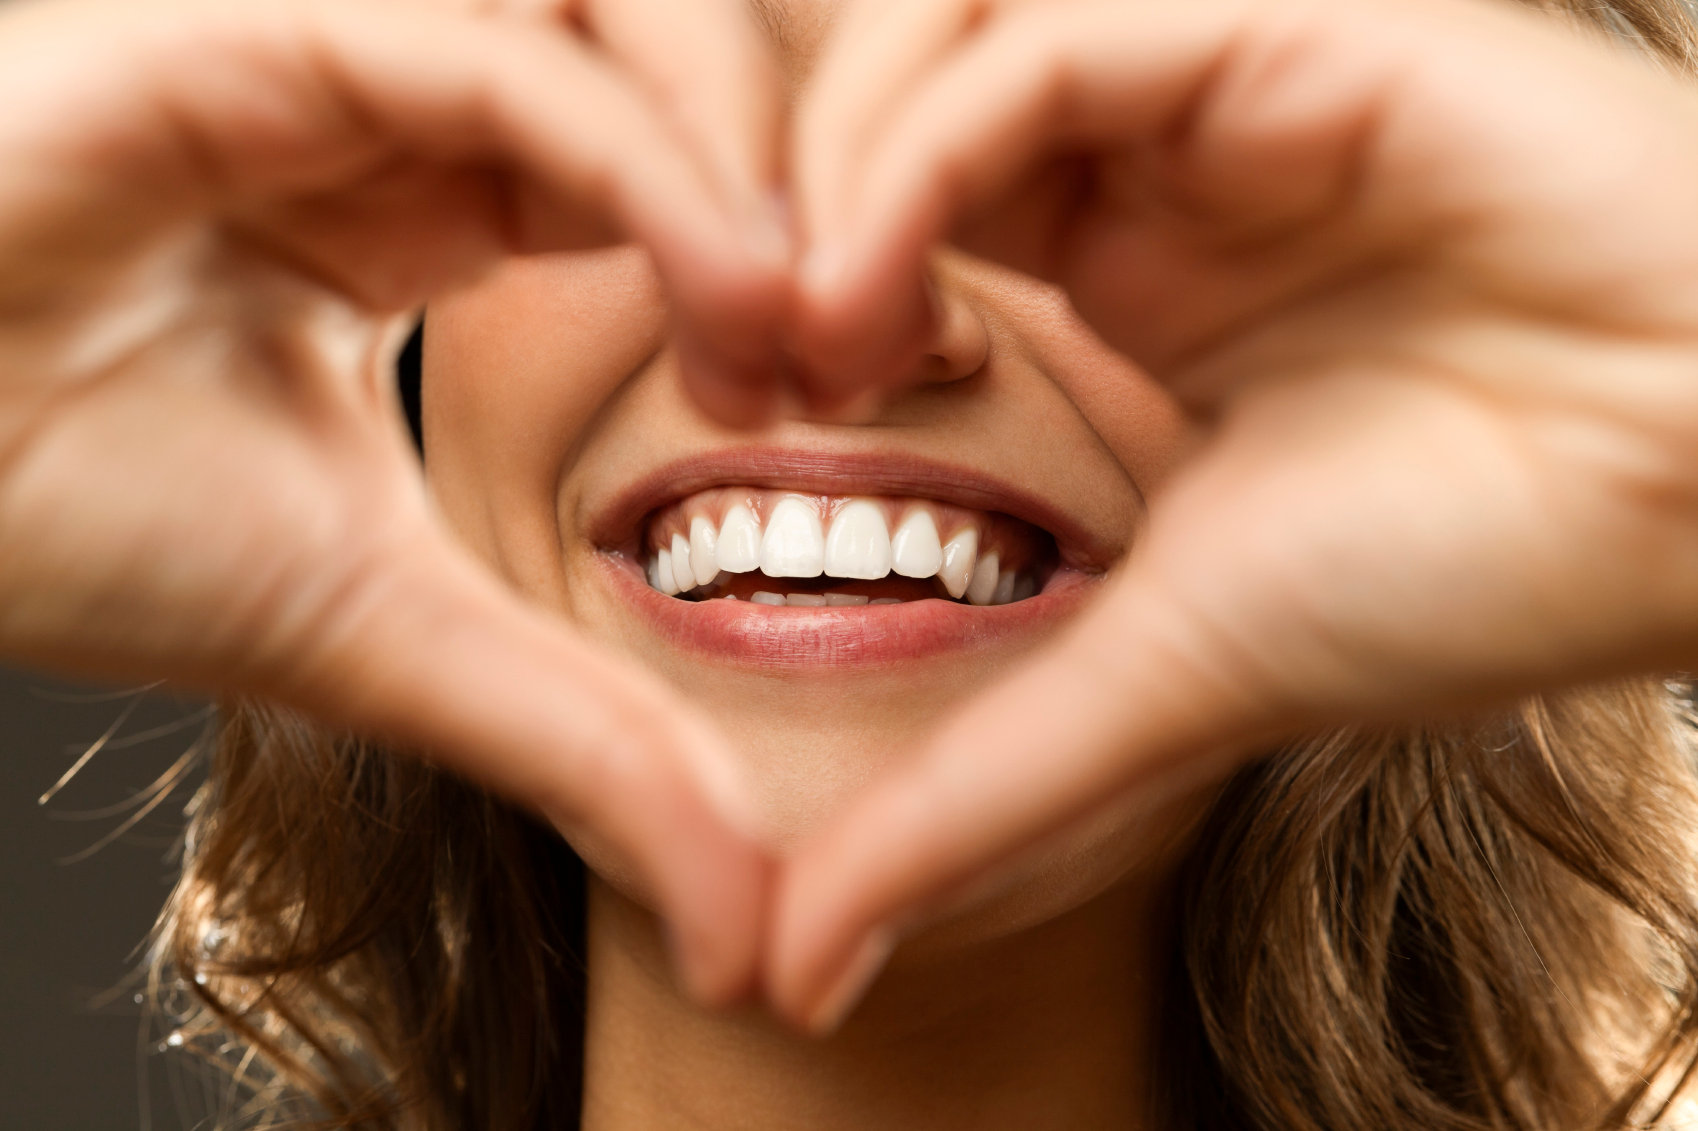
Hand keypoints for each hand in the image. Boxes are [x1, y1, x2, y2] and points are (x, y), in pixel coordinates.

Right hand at [0, 0, 785, 1002]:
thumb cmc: (73, 517)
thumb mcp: (395, 632)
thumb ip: (585, 743)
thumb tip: (755, 930)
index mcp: (440, 198)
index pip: (686, 157)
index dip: (797, 255)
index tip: (855, 388)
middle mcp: (416, 106)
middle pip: (696, 56)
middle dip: (815, 191)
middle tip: (868, 353)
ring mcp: (350, 54)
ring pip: (632, 16)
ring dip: (756, 162)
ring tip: (798, 336)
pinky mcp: (268, 30)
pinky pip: (515, 60)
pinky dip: (652, 167)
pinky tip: (733, 298)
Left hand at [772, 0, 1697, 1026]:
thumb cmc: (1469, 570)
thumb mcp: (1148, 681)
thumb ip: (966, 801)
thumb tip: (799, 972)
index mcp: (1120, 259)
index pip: (876, 193)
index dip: (773, 280)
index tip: (737, 404)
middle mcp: (1148, 155)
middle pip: (873, 94)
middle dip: (762, 210)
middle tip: (732, 363)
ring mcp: (1210, 78)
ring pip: (935, 36)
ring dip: (822, 174)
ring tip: (806, 340)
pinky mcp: (1283, 25)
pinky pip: (1044, 40)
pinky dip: (919, 153)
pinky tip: (878, 289)